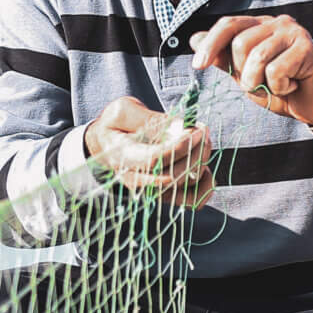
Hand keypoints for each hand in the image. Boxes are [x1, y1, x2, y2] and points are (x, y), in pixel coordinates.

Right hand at [84, 96, 214, 208]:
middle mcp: (135, 179)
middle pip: (173, 176)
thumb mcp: (124, 111)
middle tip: (202, 130)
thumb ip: (149, 118)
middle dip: (195, 152)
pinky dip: (204, 188)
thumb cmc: (115, 126)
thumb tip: (178, 127)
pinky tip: (206, 169)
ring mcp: (150, 189)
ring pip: (184, 188)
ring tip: (202, 142)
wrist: (106, 145)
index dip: (180, 146)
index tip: (196, 130)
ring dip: (201, 164)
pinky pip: (190, 201)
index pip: (154, 159)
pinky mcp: (163, 194)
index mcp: (122, 156)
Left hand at [191, 15, 312, 126]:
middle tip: (260, 85)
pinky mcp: (307, 47)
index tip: (197, 66)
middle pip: (240, 43)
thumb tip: (194, 39)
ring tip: (276, 87)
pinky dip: (279, 87)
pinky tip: (292, 85)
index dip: (210, 44)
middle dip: (244, 74)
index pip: (228, 24)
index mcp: (259, 26)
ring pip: (257, 57)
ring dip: (260, 83)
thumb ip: (223, 58)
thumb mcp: (245, 76)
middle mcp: (276, 23)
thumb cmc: (281, 89)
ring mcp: (293, 32)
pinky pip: (277, 70)